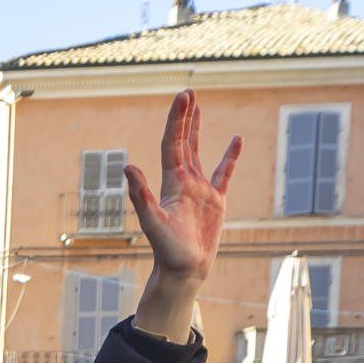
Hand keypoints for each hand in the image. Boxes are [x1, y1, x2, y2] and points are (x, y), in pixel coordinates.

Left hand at [126, 90, 239, 336]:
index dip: (176, 120)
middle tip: (188, 92)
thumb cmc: (167, 251)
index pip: (172, 143)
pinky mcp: (214, 201)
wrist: (183, 270)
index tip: (183, 97)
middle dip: (184, 117)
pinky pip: (223, 173)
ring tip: (198, 106)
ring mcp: (198, 190)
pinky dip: (229, 156)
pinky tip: (236, 140)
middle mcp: (182, 182)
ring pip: (197, 152)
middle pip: (182, 142)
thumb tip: (127, 167)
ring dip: (196, 129)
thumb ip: (140, 195)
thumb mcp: (153, 222)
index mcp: (170, 182)